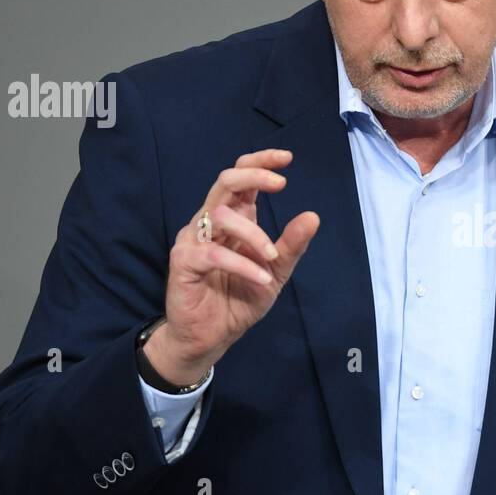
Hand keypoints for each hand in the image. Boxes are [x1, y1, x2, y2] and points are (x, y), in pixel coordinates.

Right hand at [145, 148, 318, 385]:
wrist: (212, 336)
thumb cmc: (239, 299)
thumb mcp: (275, 272)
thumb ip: (291, 245)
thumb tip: (312, 216)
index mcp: (234, 219)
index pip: (241, 178)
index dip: (260, 162)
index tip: (287, 158)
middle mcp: (210, 223)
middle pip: (225, 182)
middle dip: (253, 177)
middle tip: (280, 185)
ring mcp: (193, 240)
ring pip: (221, 217)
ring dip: (253, 235)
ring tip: (271, 259)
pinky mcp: (183, 262)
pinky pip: (212, 253)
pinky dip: (241, 264)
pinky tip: (260, 278)